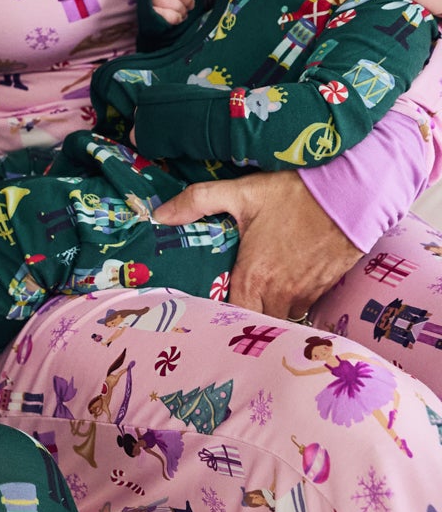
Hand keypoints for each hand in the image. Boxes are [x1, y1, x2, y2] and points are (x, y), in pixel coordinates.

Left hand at [152, 169, 359, 317]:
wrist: (351, 193)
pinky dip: (294, 299)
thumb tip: (159, 214)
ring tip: (260, 291)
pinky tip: (287, 281)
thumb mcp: (241, 192)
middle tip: (235, 299)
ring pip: (283, 315)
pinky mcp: (326, 286)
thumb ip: (197, 201)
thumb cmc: (294, 194)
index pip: (233, 316)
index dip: (222, 316)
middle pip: (258, 319)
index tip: (213, 308)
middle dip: (247, 313)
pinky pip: (305, 304)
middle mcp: (280, 292)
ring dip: (271, 308)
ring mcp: (306, 292)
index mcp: (254, 276)